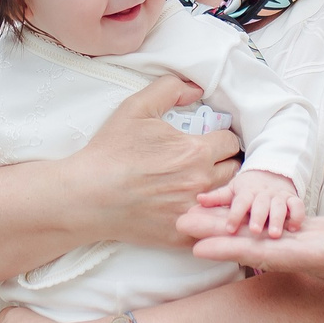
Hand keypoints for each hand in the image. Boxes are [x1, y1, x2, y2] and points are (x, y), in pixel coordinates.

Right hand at [68, 75, 242, 246]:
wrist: (87, 195)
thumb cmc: (111, 152)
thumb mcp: (136, 107)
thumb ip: (170, 89)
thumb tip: (196, 89)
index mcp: (196, 151)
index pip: (231, 142)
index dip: (223, 138)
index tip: (213, 141)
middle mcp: (201, 182)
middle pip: (235, 171)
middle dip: (227, 163)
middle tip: (212, 161)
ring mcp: (193, 210)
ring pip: (226, 199)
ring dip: (222, 190)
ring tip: (206, 184)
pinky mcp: (182, 233)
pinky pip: (211, 225)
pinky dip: (210, 216)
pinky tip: (197, 208)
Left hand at [181, 206, 323, 300]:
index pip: (269, 252)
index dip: (233, 248)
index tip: (198, 244)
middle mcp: (315, 255)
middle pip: (256, 244)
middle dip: (218, 235)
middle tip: (176, 222)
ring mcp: (318, 247)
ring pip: (264, 235)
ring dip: (231, 226)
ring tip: (195, 212)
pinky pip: (282, 227)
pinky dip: (257, 219)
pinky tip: (239, 211)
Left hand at [206, 168, 300, 238]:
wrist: (273, 173)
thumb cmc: (250, 188)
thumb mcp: (233, 190)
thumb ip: (218, 198)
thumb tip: (199, 200)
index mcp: (247, 193)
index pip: (240, 203)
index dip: (235, 214)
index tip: (229, 228)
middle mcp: (263, 195)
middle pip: (260, 205)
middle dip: (258, 217)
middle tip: (254, 231)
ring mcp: (279, 197)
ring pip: (280, 206)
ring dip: (277, 219)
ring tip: (274, 234)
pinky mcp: (293, 199)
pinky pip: (298, 206)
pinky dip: (298, 215)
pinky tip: (294, 227)